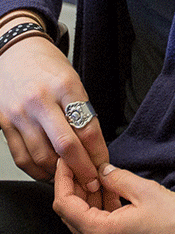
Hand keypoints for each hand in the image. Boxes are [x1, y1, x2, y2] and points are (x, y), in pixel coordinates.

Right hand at [0, 35, 116, 208]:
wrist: (15, 52)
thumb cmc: (48, 66)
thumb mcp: (72, 80)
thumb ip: (81, 110)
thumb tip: (94, 146)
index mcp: (66, 86)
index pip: (87, 128)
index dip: (98, 152)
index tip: (105, 166)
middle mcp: (41, 101)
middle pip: (66, 145)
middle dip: (82, 169)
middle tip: (92, 182)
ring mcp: (20, 114)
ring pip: (42, 156)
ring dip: (58, 173)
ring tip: (71, 179)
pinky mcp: (3, 123)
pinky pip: (21, 156)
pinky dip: (36, 170)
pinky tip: (48, 173)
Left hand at [53, 160, 174, 233]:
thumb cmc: (174, 222)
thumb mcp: (146, 191)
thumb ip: (119, 178)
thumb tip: (103, 170)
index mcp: (100, 232)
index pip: (65, 204)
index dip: (62, 179)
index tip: (65, 161)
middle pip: (70, 215)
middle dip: (73, 187)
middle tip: (80, 165)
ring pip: (83, 222)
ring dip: (87, 198)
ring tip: (98, 175)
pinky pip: (97, 229)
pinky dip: (99, 209)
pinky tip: (111, 193)